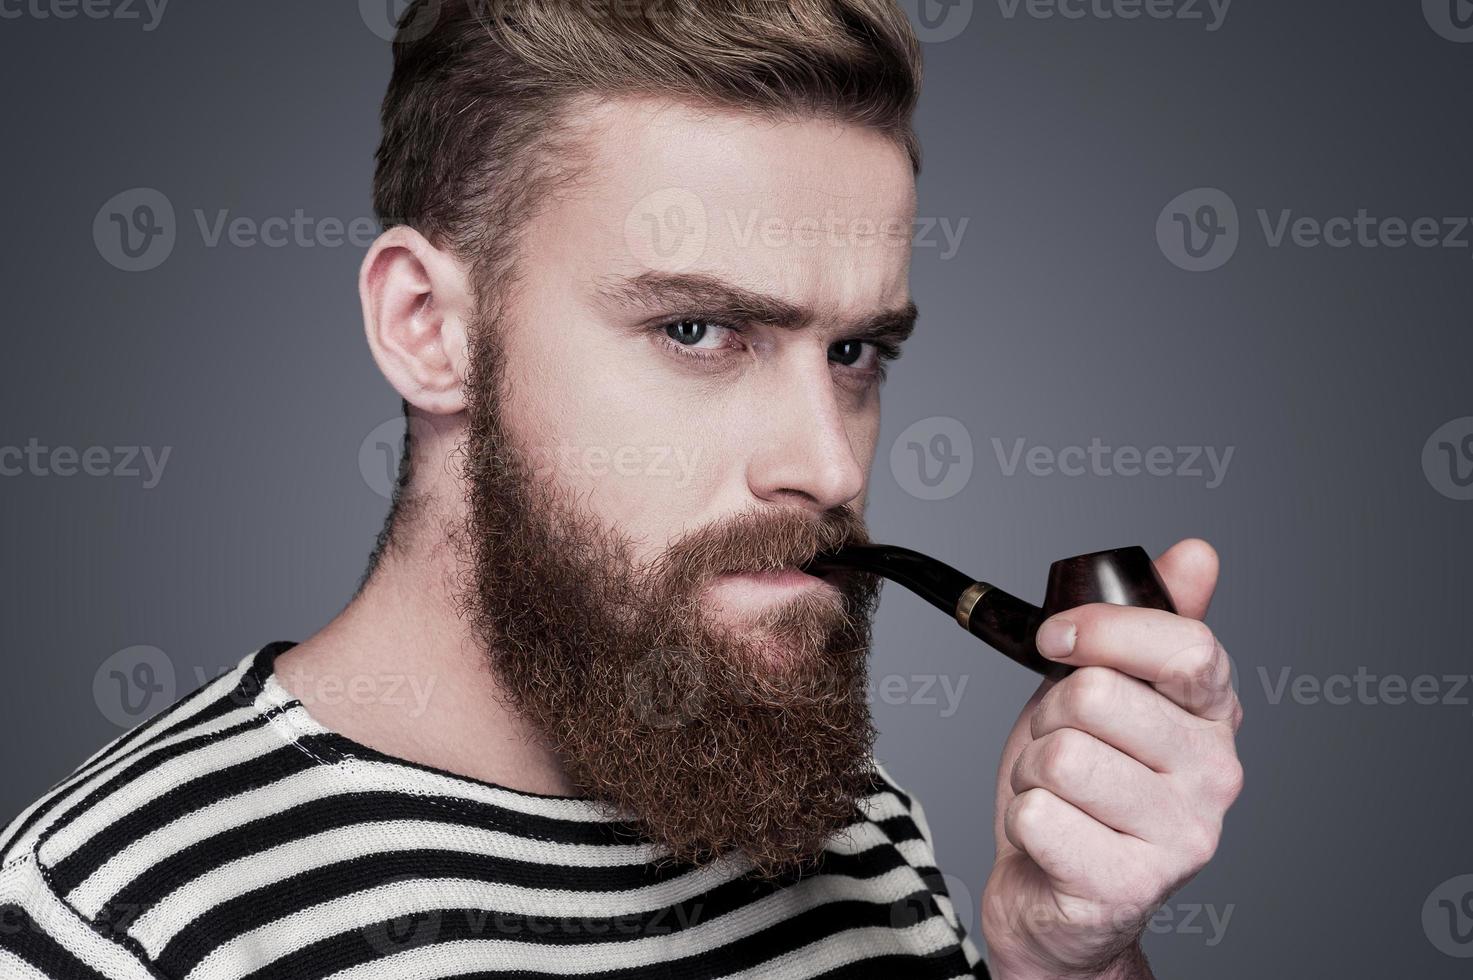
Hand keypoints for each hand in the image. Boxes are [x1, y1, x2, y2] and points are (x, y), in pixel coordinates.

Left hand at [980, 539, 1243, 979]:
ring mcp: (1181, 838)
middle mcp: (1216, 777)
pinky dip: (1022, 820)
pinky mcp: (1130, 886)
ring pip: (1060, 756)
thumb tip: (1199, 553)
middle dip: (1048, 716)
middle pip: (1096, 696)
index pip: (1186, 646)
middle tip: (1058, 747)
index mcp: (1214, 718)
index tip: (1054, 638)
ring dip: (1031, 771)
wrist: (1057, 897)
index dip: (1103, 628)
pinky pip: (1037, 814)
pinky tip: (1050, 838)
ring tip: (1056, 795)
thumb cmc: (1080, 788)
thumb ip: (1148, 624)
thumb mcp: (1108, 692)